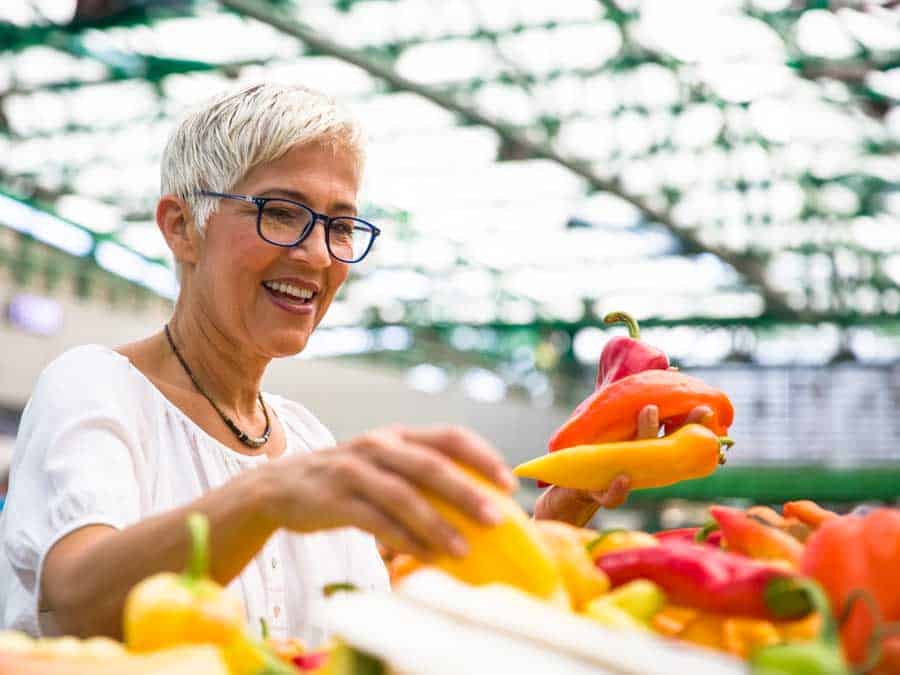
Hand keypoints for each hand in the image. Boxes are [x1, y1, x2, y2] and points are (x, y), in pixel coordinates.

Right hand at [261, 425, 516, 559]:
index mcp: (397, 436)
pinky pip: (374, 521)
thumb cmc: (345, 482)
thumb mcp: (382, 467)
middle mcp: (378, 447)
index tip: (510, 482)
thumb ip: (420, 476)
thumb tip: (478, 504)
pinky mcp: (334, 499)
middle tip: (497, 518)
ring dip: (437, 524)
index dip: (483, 456)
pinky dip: (403, 540)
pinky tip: (425, 557)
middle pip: (431, 465)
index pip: (449, 436)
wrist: (277, 489)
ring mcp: (354, 471)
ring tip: (464, 550)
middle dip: (467, 492)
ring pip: (404, 496)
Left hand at [533, 404, 713, 525]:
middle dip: (680, 427)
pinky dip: (618, 489)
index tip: (707, 408)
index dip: (694, 422)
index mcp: (649, 445)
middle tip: (682, 409)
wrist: (573, 484)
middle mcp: (642, 462)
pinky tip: (623, 478)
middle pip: (665, 444)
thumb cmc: (603, 448)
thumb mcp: (620, 421)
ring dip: (644, 436)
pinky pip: (613, 496)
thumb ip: (644, 396)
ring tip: (648, 411)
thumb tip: (671, 369)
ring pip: (640, 462)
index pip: (676, 432)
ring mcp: (625, 476)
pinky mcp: (603, 493)